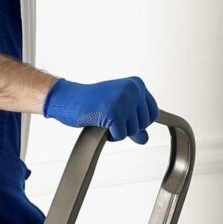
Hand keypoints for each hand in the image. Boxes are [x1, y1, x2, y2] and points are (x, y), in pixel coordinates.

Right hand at [44, 75, 158, 143]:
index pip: (153, 113)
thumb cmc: (92, 103)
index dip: (140, 123)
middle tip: (110, 117)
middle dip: (127, 127)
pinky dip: (110, 136)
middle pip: (144, 124)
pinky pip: (121, 136)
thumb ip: (134, 122)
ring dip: (117, 131)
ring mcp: (124, 100)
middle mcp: (133, 89)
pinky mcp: (114, 112)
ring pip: (133, 131)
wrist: (68, 99)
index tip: (125, 118)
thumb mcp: (118, 110)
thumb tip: (145, 139)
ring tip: (104, 118)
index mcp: (137, 84)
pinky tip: (100, 124)